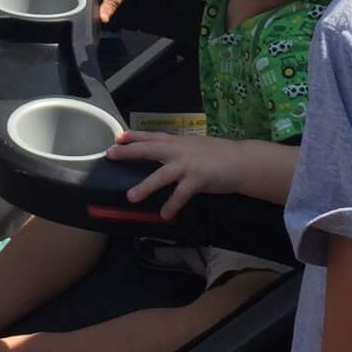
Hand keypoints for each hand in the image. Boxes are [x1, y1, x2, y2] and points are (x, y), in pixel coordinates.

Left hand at [106, 131, 246, 219]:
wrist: (241, 161)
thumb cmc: (218, 154)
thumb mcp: (194, 146)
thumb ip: (178, 150)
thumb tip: (163, 154)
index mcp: (178, 142)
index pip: (152, 136)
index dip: (134, 136)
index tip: (118, 136)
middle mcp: (179, 150)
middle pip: (149, 149)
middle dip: (129, 151)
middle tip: (110, 154)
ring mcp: (187, 165)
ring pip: (161, 175)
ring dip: (145, 186)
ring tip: (131, 197)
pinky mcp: (197, 180)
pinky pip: (181, 195)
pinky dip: (172, 205)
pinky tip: (165, 215)